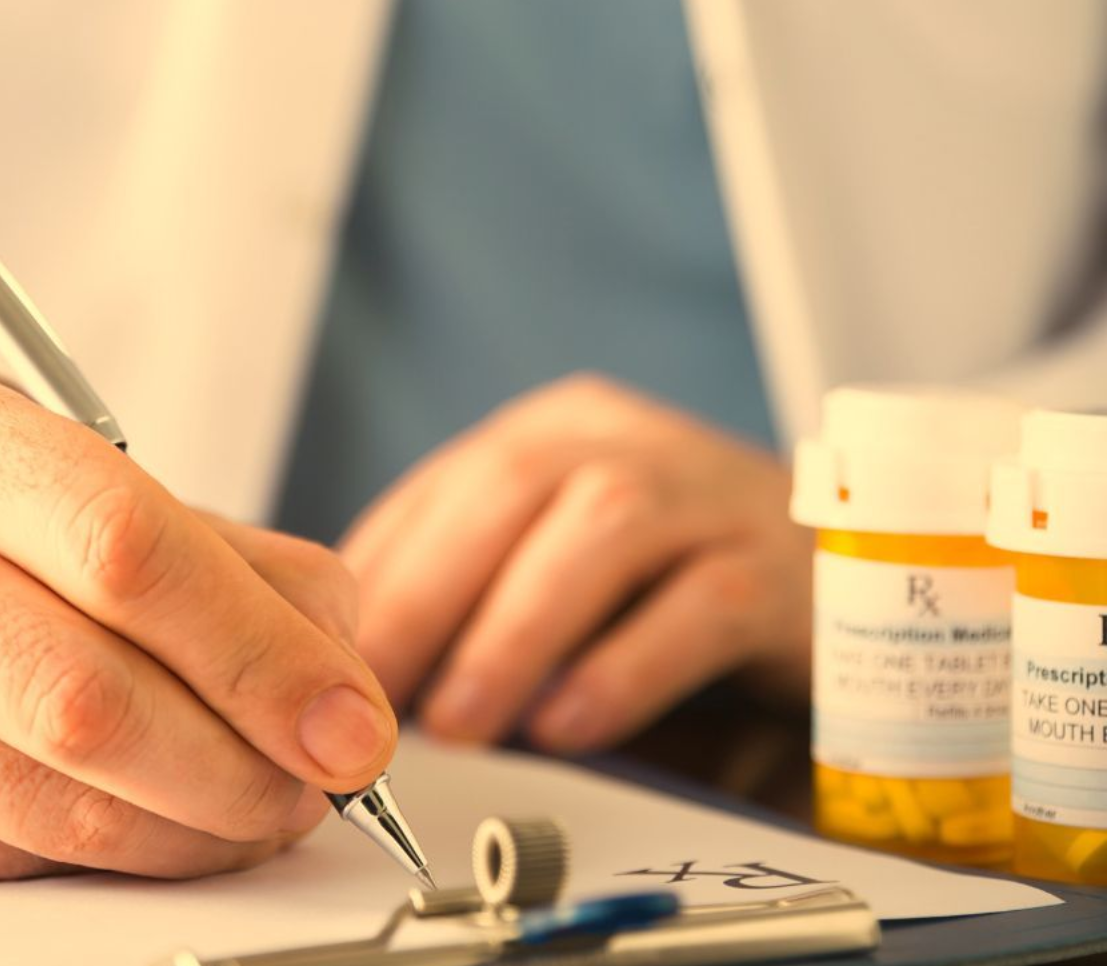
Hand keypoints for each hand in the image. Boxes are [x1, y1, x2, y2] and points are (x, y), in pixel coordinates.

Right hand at [0, 370, 395, 880]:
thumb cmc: (0, 516)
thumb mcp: (110, 484)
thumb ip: (238, 565)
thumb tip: (338, 686)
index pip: (124, 549)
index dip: (253, 650)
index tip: (348, 717)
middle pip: (84, 697)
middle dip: (241, 760)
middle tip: (326, 778)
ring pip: (56, 803)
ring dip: (199, 825)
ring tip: (268, 800)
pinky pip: (19, 857)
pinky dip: (130, 852)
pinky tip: (177, 819)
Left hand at [342, 374, 809, 752]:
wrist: (829, 567)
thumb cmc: (665, 576)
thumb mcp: (556, 562)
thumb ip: (473, 586)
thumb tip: (353, 660)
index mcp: (559, 431)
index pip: (448, 484)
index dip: (379, 571)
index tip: (324, 657)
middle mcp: (628, 440)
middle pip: (512, 484)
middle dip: (428, 592)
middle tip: (371, 692)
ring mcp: (709, 491)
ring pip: (602, 525)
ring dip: (516, 629)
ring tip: (459, 721)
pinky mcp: (776, 564)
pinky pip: (700, 604)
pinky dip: (625, 666)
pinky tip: (570, 722)